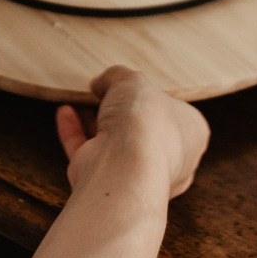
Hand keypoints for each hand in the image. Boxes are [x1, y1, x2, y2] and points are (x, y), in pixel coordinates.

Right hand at [56, 66, 208, 205]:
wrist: (124, 167)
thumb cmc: (145, 122)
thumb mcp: (133, 80)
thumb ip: (117, 76)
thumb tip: (101, 82)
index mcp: (192, 134)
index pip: (175, 111)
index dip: (152, 95)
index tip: (133, 84)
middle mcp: (170, 159)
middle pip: (142, 128)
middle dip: (120, 110)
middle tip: (103, 91)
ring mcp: (137, 174)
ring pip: (114, 143)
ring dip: (94, 120)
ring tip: (80, 98)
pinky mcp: (107, 181)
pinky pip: (90, 152)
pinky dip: (75, 132)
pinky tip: (65, 112)